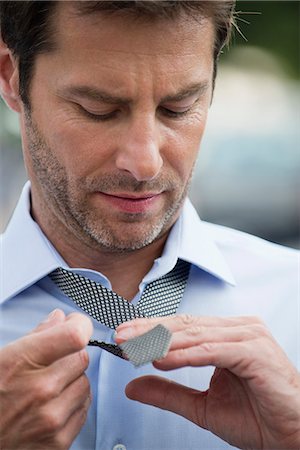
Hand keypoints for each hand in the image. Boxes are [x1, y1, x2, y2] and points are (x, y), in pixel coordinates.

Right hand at [0, 309, 92, 449]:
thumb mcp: (2, 357)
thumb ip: (36, 335)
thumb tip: (60, 318)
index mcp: (22, 362)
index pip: (74, 335)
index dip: (79, 324)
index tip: (74, 324)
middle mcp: (40, 390)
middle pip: (82, 357)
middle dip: (71, 355)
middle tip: (53, 362)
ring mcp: (50, 418)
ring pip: (85, 383)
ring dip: (72, 382)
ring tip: (48, 387)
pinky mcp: (58, 442)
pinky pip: (83, 409)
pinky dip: (72, 405)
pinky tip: (51, 406)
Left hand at [115, 315, 299, 449]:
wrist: (293, 437)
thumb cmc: (257, 417)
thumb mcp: (201, 406)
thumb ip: (168, 392)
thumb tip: (134, 386)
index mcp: (226, 335)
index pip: (181, 326)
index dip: (150, 330)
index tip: (123, 337)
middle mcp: (238, 329)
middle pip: (184, 325)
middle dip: (149, 331)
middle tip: (122, 337)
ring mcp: (248, 336)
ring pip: (196, 334)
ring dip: (162, 341)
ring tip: (135, 347)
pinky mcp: (255, 351)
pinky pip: (213, 350)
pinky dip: (186, 354)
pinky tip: (162, 358)